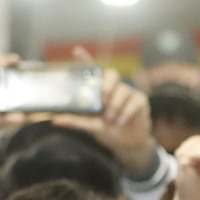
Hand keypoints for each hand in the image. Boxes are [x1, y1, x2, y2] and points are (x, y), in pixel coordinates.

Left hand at [53, 51, 154, 175]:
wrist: (128, 144)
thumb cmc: (109, 131)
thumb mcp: (92, 126)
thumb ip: (76, 121)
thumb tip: (56, 120)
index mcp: (99, 89)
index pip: (92, 69)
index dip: (85, 58)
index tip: (76, 51)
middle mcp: (113, 87)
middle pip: (112, 74)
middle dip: (106, 86)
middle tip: (102, 102)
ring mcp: (128, 92)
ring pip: (123, 89)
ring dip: (116, 106)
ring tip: (111, 120)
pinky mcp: (140, 100)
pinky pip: (134, 100)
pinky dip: (127, 112)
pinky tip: (121, 121)